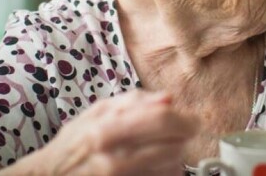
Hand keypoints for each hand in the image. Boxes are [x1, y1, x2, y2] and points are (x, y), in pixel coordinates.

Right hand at [2, 89, 197, 175]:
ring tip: (163, 151)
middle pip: (173, 145)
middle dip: (183, 139)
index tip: (193, 120)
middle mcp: (114, 158)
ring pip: (171, 167)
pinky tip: (156, 166)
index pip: (161, 119)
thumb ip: (134, 102)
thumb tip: (168, 98)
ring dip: (176, 157)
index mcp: (107, 129)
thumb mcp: (96, 112)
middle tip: (182, 135)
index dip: (185, 119)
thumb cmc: (73, 144)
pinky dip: (166, 172)